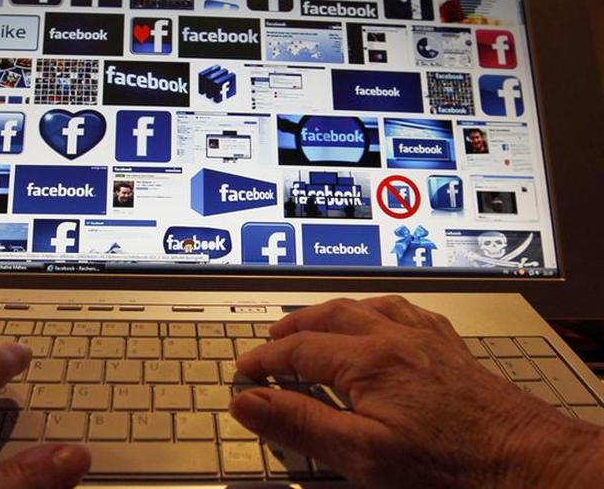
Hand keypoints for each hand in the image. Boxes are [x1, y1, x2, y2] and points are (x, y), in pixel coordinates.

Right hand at [230, 296, 603, 488]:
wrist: (525, 462)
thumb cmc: (448, 464)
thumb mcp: (361, 454)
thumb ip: (300, 423)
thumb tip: (248, 401)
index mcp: (369, 360)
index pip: (300, 349)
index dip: (266, 359)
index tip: (245, 370)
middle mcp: (397, 337)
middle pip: (332, 316)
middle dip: (295, 326)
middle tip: (272, 340)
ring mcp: (427, 339)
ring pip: (369, 306)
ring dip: (334, 311)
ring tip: (316, 321)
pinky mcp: (450, 349)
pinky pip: (409, 311)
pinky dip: (380, 310)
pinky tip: (383, 318)